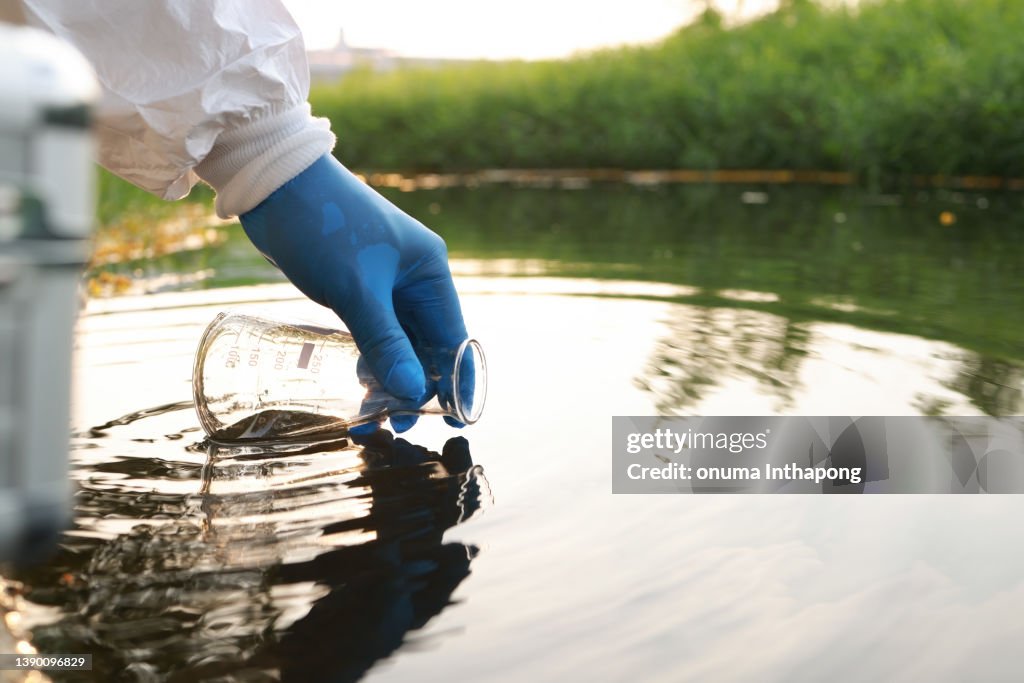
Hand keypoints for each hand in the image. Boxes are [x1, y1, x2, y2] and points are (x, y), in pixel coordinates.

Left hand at [239, 154, 467, 432]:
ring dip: (389, 375)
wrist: (274, 184)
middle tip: (394, 423)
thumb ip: (385, 343)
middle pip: (427, 344)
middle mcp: (415, 278)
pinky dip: (369, 358)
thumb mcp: (356, 290)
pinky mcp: (357, 286)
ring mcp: (385, 283)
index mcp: (430, 271)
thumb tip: (413, 393)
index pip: (454, 337)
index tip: (452, 420)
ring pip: (399, 342)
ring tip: (371, 413)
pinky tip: (358, 384)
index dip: (455, 380)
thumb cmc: (323, 227)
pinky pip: (373, 332)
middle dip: (415, 385)